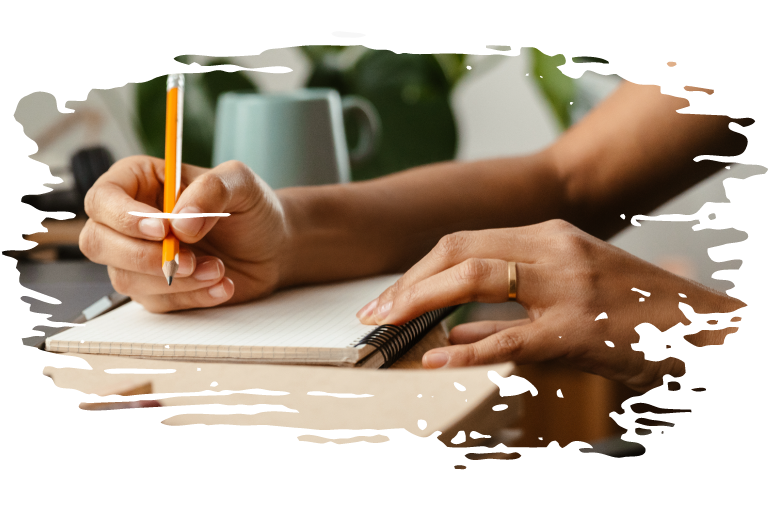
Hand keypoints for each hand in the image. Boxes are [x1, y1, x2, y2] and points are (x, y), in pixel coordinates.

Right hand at [79, 156, 287, 311]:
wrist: (273, 247)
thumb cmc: (252, 208)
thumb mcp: (241, 184)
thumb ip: (212, 190)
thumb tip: (180, 221)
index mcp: (140, 182)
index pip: (103, 198)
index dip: (123, 217)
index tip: (162, 230)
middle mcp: (130, 221)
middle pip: (97, 242)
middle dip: (143, 256)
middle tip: (189, 258)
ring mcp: (138, 258)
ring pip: (125, 278)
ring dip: (176, 280)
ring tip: (219, 269)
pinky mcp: (156, 289)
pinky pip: (157, 302)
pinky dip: (193, 297)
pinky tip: (223, 284)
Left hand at [357, 220, 742, 390]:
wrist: (697, 325)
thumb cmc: (630, 311)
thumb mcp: (565, 294)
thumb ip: (507, 310)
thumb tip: (451, 334)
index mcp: (547, 236)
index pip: (463, 242)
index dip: (418, 269)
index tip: (389, 296)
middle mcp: (552, 249)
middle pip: (458, 252)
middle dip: (407, 282)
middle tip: (373, 311)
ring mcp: (566, 285)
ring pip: (475, 279)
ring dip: (421, 301)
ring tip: (387, 324)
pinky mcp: (577, 327)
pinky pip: (510, 336)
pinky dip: (465, 349)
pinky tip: (435, 358)